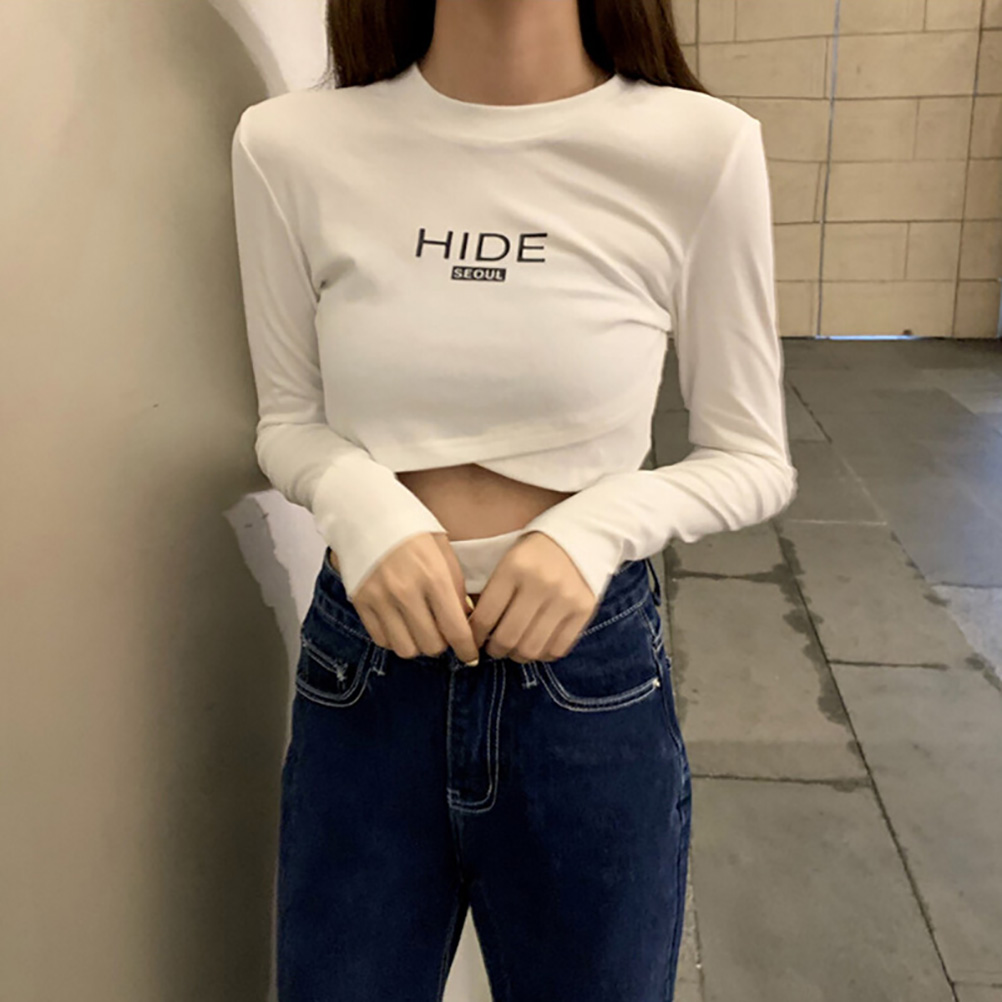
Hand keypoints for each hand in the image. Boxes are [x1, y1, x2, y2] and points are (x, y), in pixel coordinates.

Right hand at [350, 532, 479, 663]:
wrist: (368, 513)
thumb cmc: (413, 530)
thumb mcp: (444, 553)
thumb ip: (456, 589)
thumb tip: (464, 621)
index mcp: (433, 577)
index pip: (455, 631)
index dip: (467, 650)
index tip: (471, 655)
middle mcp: (406, 592)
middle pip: (431, 645)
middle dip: (443, 644)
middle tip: (444, 633)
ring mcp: (380, 599)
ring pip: (406, 649)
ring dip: (418, 644)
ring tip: (421, 628)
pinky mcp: (361, 603)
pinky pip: (382, 639)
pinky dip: (395, 638)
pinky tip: (401, 623)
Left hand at [468, 531, 598, 663]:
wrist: (580, 535)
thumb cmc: (535, 553)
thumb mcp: (508, 561)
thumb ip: (492, 593)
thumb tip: (475, 632)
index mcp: (514, 568)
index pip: (485, 616)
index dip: (474, 636)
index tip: (473, 640)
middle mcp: (540, 584)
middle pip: (508, 637)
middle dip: (495, 650)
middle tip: (494, 648)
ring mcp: (565, 599)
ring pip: (532, 648)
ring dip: (518, 655)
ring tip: (515, 649)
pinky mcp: (584, 610)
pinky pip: (558, 649)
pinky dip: (543, 654)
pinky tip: (538, 645)